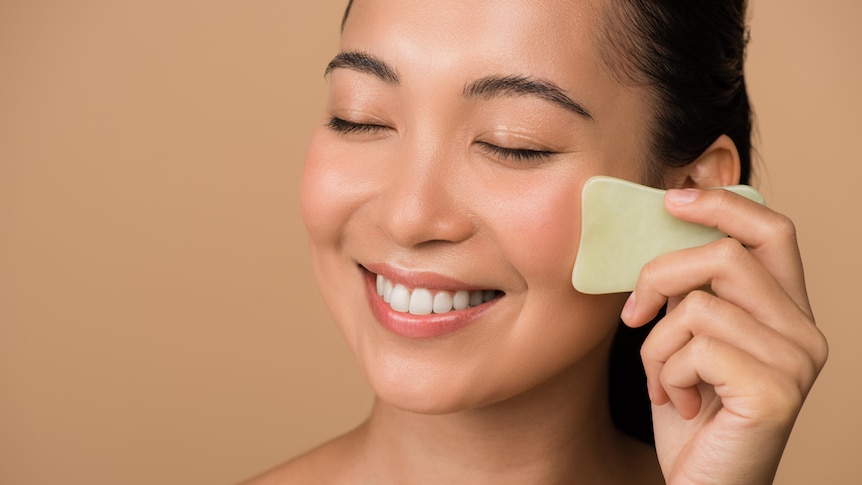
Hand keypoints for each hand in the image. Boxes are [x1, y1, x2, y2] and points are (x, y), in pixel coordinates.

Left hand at [620, 188, 827, 484]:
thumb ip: (689, 291)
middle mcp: (804, 331)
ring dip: (656, 345)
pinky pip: (695, 347)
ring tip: (663, 380)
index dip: (722, 203)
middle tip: (634, 313)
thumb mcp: (686, 340)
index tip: (670, 198)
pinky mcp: (775, 391)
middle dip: (659, 275)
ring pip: (699, 305)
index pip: (771, 230)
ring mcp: (796, 362)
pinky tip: (678, 404)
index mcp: (786, 310)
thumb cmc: (691, 412)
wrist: (703, 484)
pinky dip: (664, 374)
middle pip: (726, 256)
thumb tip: (659, 232)